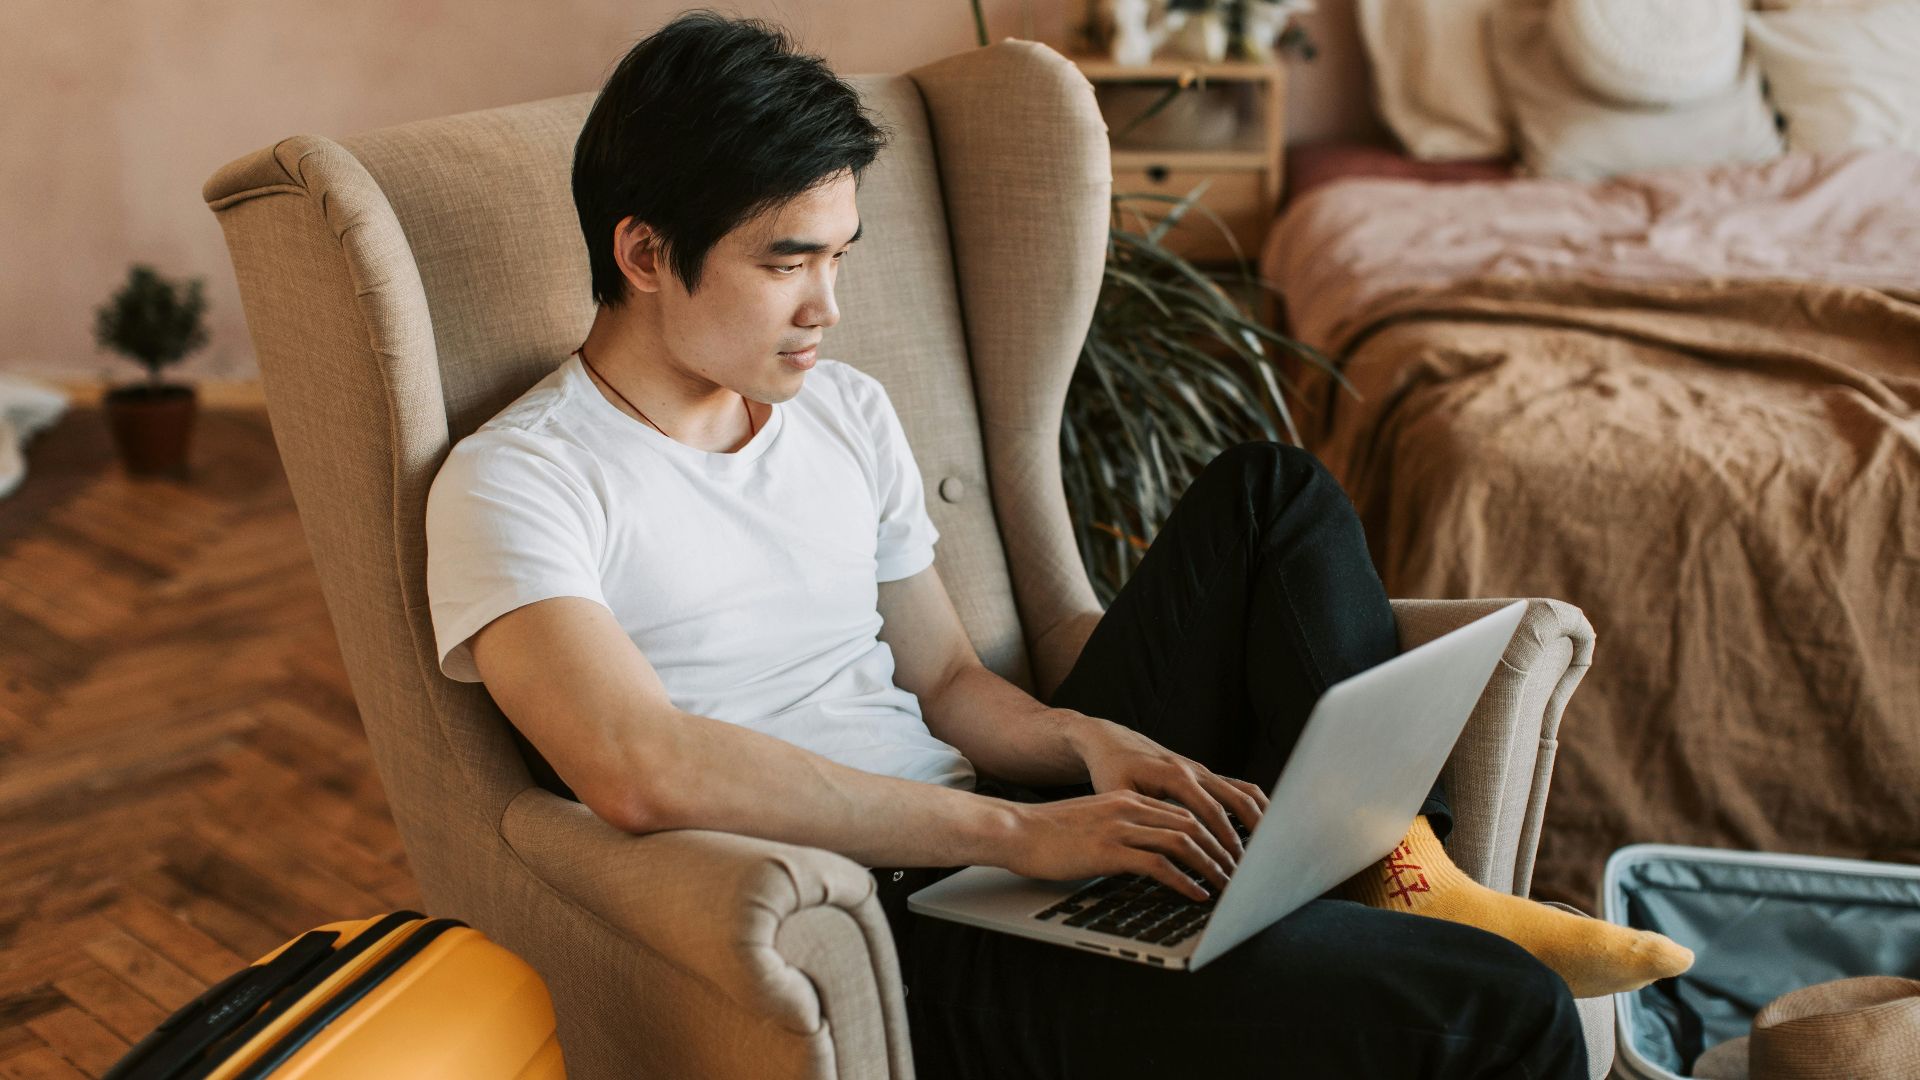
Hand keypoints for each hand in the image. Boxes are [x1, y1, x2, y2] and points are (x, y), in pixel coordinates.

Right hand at [1000, 791, 1232, 901]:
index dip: (1212, 834)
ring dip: (1210, 866)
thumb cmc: (1048, 834)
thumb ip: (1122, 830)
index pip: (1184, 812)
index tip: (1228, 856)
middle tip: (1238, 873)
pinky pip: (1159, 864)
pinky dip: (1184, 881)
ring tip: (1225, 886)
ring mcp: (1120, 827)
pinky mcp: (1109, 850)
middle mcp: (1129, 808)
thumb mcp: (1093, 822)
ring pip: (1183, 841)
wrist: (1014, 831)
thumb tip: (1147, 853)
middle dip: (1220, 850)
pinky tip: (1196, 895)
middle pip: (1192, 823)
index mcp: (1128, 800)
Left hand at [1064, 714, 1269, 869]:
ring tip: (1272, 850)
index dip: (1225, 840)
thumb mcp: (1118, 794)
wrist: (1111, 743)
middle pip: (1235, 801)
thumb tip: (1158, 847)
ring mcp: (1203, 771)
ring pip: (1244, 793)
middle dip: (1249, 836)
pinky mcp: (1206, 775)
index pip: (1211, 812)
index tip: (1234, 866)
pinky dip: (1255, 807)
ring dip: (1260, 820)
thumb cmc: (1111, 771)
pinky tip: (1263, 830)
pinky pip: (1239, 788)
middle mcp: (1195, 770)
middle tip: (1256, 868)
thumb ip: (1141, 816)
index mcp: (1175, 776)